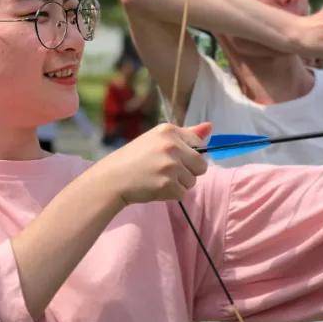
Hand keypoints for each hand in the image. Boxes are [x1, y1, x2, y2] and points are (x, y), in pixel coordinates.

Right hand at [96, 122, 211, 205]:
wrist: (111, 178)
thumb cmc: (135, 158)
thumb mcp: (157, 139)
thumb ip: (187, 134)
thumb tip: (211, 126)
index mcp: (169, 130)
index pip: (198, 144)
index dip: (187, 155)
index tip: (171, 157)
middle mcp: (172, 145)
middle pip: (201, 165)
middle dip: (188, 172)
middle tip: (165, 171)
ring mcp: (170, 165)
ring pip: (192, 181)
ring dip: (178, 184)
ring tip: (157, 178)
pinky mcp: (167, 184)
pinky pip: (182, 193)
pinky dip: (170, 194)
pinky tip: (154, 187)